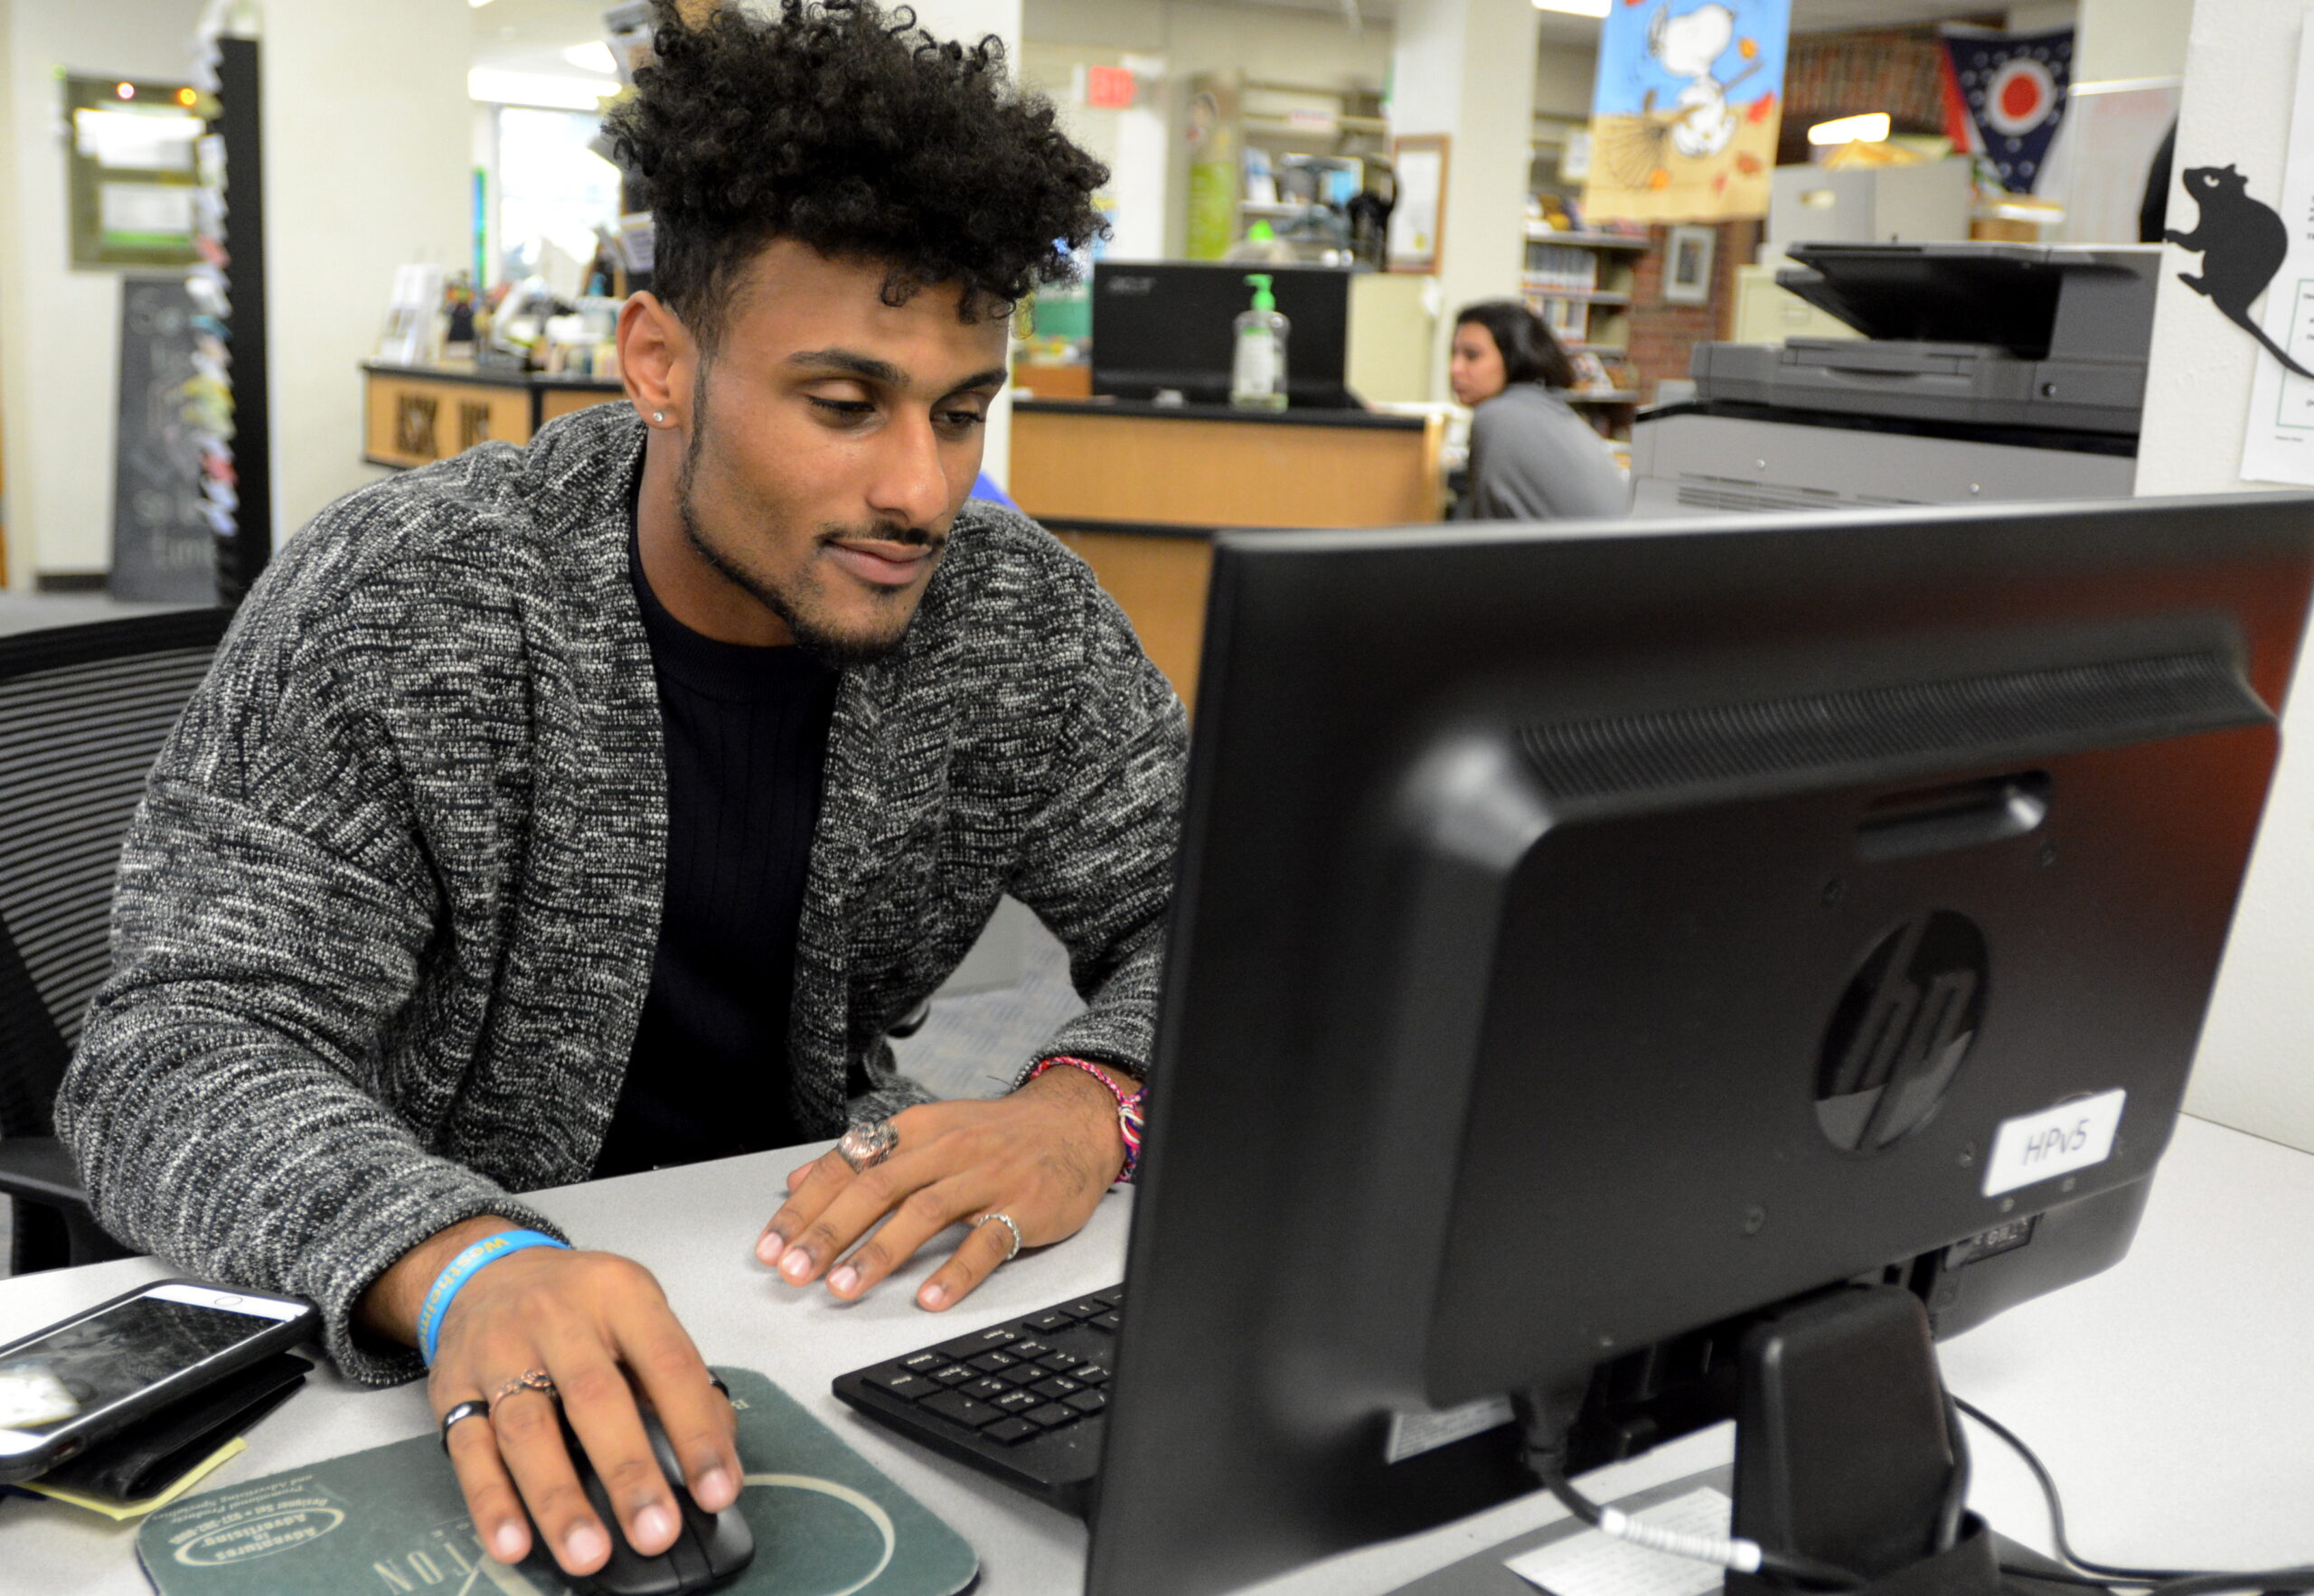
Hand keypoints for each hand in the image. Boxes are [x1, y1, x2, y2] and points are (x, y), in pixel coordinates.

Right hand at [360, 1218, 741, 1577]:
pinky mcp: (452, 1389)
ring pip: (527, 1431)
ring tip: (587, 1554)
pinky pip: (469, 1451)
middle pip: (595, 1399)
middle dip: (628, 1472)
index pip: (668, 1363)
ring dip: (558, 1499)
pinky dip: (491, 1502)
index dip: (696, 1430)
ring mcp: (498, 1352)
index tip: (718, 1491)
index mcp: (620, 1293)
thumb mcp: (639, 1311)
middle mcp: (556, 1317)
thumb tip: (716, 1459)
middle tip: (656, 1532)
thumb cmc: (581, 1303)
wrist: (488, 1270)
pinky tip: (514, 1543)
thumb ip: (677, 1378)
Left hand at [757, 1064, 1131, 1310]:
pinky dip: (957, 1272)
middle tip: (795, 1272)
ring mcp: (987, 1178)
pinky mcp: (1024, 1206)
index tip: (771, 1245)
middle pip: (878, 1189)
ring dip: (879, 1253)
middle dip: (830, 1233)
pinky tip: (931, 1298)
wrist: (1075, 1120)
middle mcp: (947, 1149)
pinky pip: (987, 1242)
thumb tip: (798, 1180)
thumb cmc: (996, 1134)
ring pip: (924, 1213)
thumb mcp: (927, 1130)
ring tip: (844, 1288)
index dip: (806, 1207)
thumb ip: (863, 1157)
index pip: (849, 1166)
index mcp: (917, 1130)